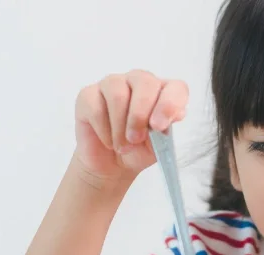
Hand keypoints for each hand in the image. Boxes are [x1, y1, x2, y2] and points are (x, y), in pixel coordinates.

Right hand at [72, 70, 188, 188]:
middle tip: (136, 139)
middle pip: (144, 82)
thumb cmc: (137, 150)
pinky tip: (107, 140)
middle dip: (140, 115)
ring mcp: (111, 84)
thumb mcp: (157, 147)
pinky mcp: (88, 95)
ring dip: (120, 126)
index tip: (159, 126)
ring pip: (118, 94)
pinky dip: (103, 130)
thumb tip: (174, 116)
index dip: (169, 104)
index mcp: (162, 92)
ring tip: (121, 145)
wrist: (111, 164)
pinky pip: (96, 107)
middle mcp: (138, 82)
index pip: (175, 87)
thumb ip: (166, 131)